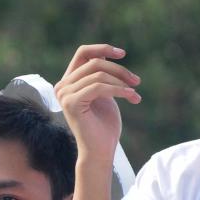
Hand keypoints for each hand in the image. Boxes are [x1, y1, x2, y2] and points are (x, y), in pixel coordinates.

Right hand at [55, 44, 141, 163]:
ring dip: (121, 82)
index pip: (83, 53)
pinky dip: (118, 90)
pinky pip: (98, 87)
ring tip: (135, 93)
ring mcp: (64, 94)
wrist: (101, 151)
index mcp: (69, 81)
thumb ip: (102, 76)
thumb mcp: (105, 94)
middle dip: (119, 70)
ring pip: (98, 74)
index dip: (102, 49)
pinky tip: (132, 96)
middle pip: (95, 63)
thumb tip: (107, 55)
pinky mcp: (71, 103)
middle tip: (137, 81)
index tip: (123, 53)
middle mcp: (62, 86)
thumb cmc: (105, 126)